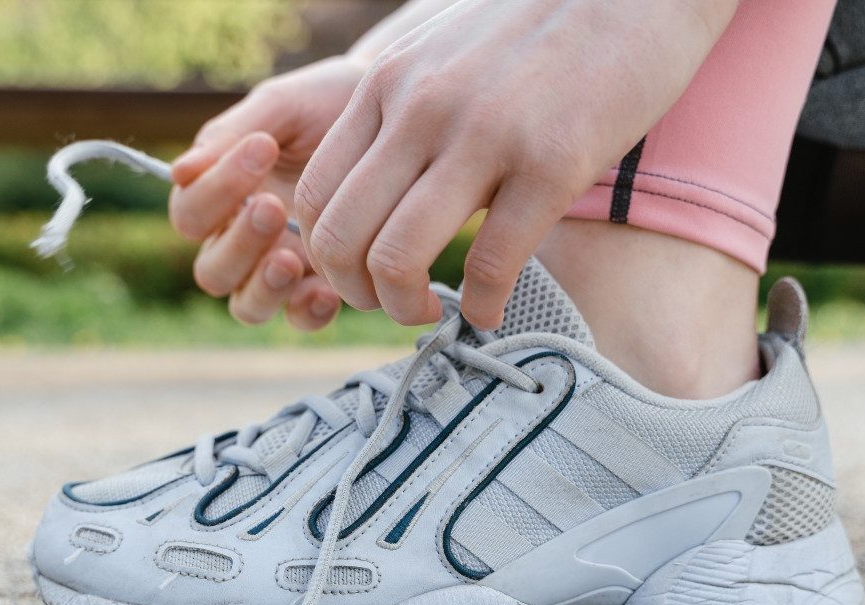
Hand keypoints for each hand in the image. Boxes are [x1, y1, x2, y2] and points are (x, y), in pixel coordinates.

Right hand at [169, 56, 365, 328]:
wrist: (393, 115)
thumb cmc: (323, 104)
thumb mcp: (281, 108)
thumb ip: (230, 136)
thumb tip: (178, 172)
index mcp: (218, 198)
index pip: (189, 215)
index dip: (215, 190)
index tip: (262, 148)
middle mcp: (240, 242)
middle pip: (212, 272)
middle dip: (238, 245)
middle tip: (273, 207)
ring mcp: (280, 269)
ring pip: (247, 306)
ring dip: (264, 287)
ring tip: (291, 259)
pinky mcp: (322, 286)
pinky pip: (300, 318)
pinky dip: (307, 311)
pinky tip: (327, 291)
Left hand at [295, 0, 737, 327]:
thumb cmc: (538, 31)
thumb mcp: (440, 57)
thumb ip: (400, 115)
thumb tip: (378, 190)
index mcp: (386, 85)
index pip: (313, 194)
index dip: (325, 256)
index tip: (361, 274)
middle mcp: (419, 109)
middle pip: (339, 237)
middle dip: (356, 294)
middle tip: (393, 304)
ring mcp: (483, 135)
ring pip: (397, 258)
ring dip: (405, 309)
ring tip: (431, 313)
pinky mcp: (551, 162)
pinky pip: (491, 263)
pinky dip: (482, 306)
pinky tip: (491, 308)